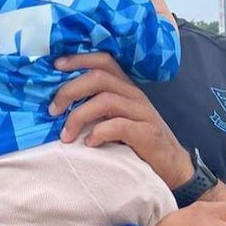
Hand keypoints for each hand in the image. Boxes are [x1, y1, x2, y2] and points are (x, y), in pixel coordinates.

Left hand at [49, 52, 192, 188]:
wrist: (172, 165)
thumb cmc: (137, 141)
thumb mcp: (116, 117)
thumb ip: (96, 107)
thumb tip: (59, 104)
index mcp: (125, 87)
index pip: (104, 61)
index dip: (79, 60)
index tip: (55, 66)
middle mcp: (134, 94)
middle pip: (99, 77)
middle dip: (70, 90)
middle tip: (52, 110)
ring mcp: (142, 113)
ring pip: (106, 100)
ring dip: (79, 116)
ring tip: (66, 135)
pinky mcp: (147, 134)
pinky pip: (120, 126)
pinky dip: (100, 132)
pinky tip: (90, 143)